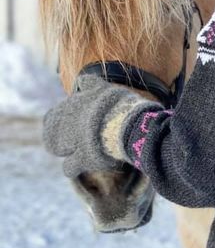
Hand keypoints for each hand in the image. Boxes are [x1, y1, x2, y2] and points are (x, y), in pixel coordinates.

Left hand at [43, 75, 158, 177]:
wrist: (129, 125)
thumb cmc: (121, 105)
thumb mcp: (105, 87)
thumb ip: (91, 83)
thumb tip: (82, 80)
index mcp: (71, 106)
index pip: (53, 115)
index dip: (58, 121)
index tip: (70, 123)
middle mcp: (67, 124)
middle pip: (51, 133)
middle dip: (58, 137)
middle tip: (72, 139)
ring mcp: (73, 142)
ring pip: (56, 149)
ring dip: (64, 150)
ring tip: (76, 151)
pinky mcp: (82, 159)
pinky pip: (69, 168)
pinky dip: (74, 167)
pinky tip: (81, 164)